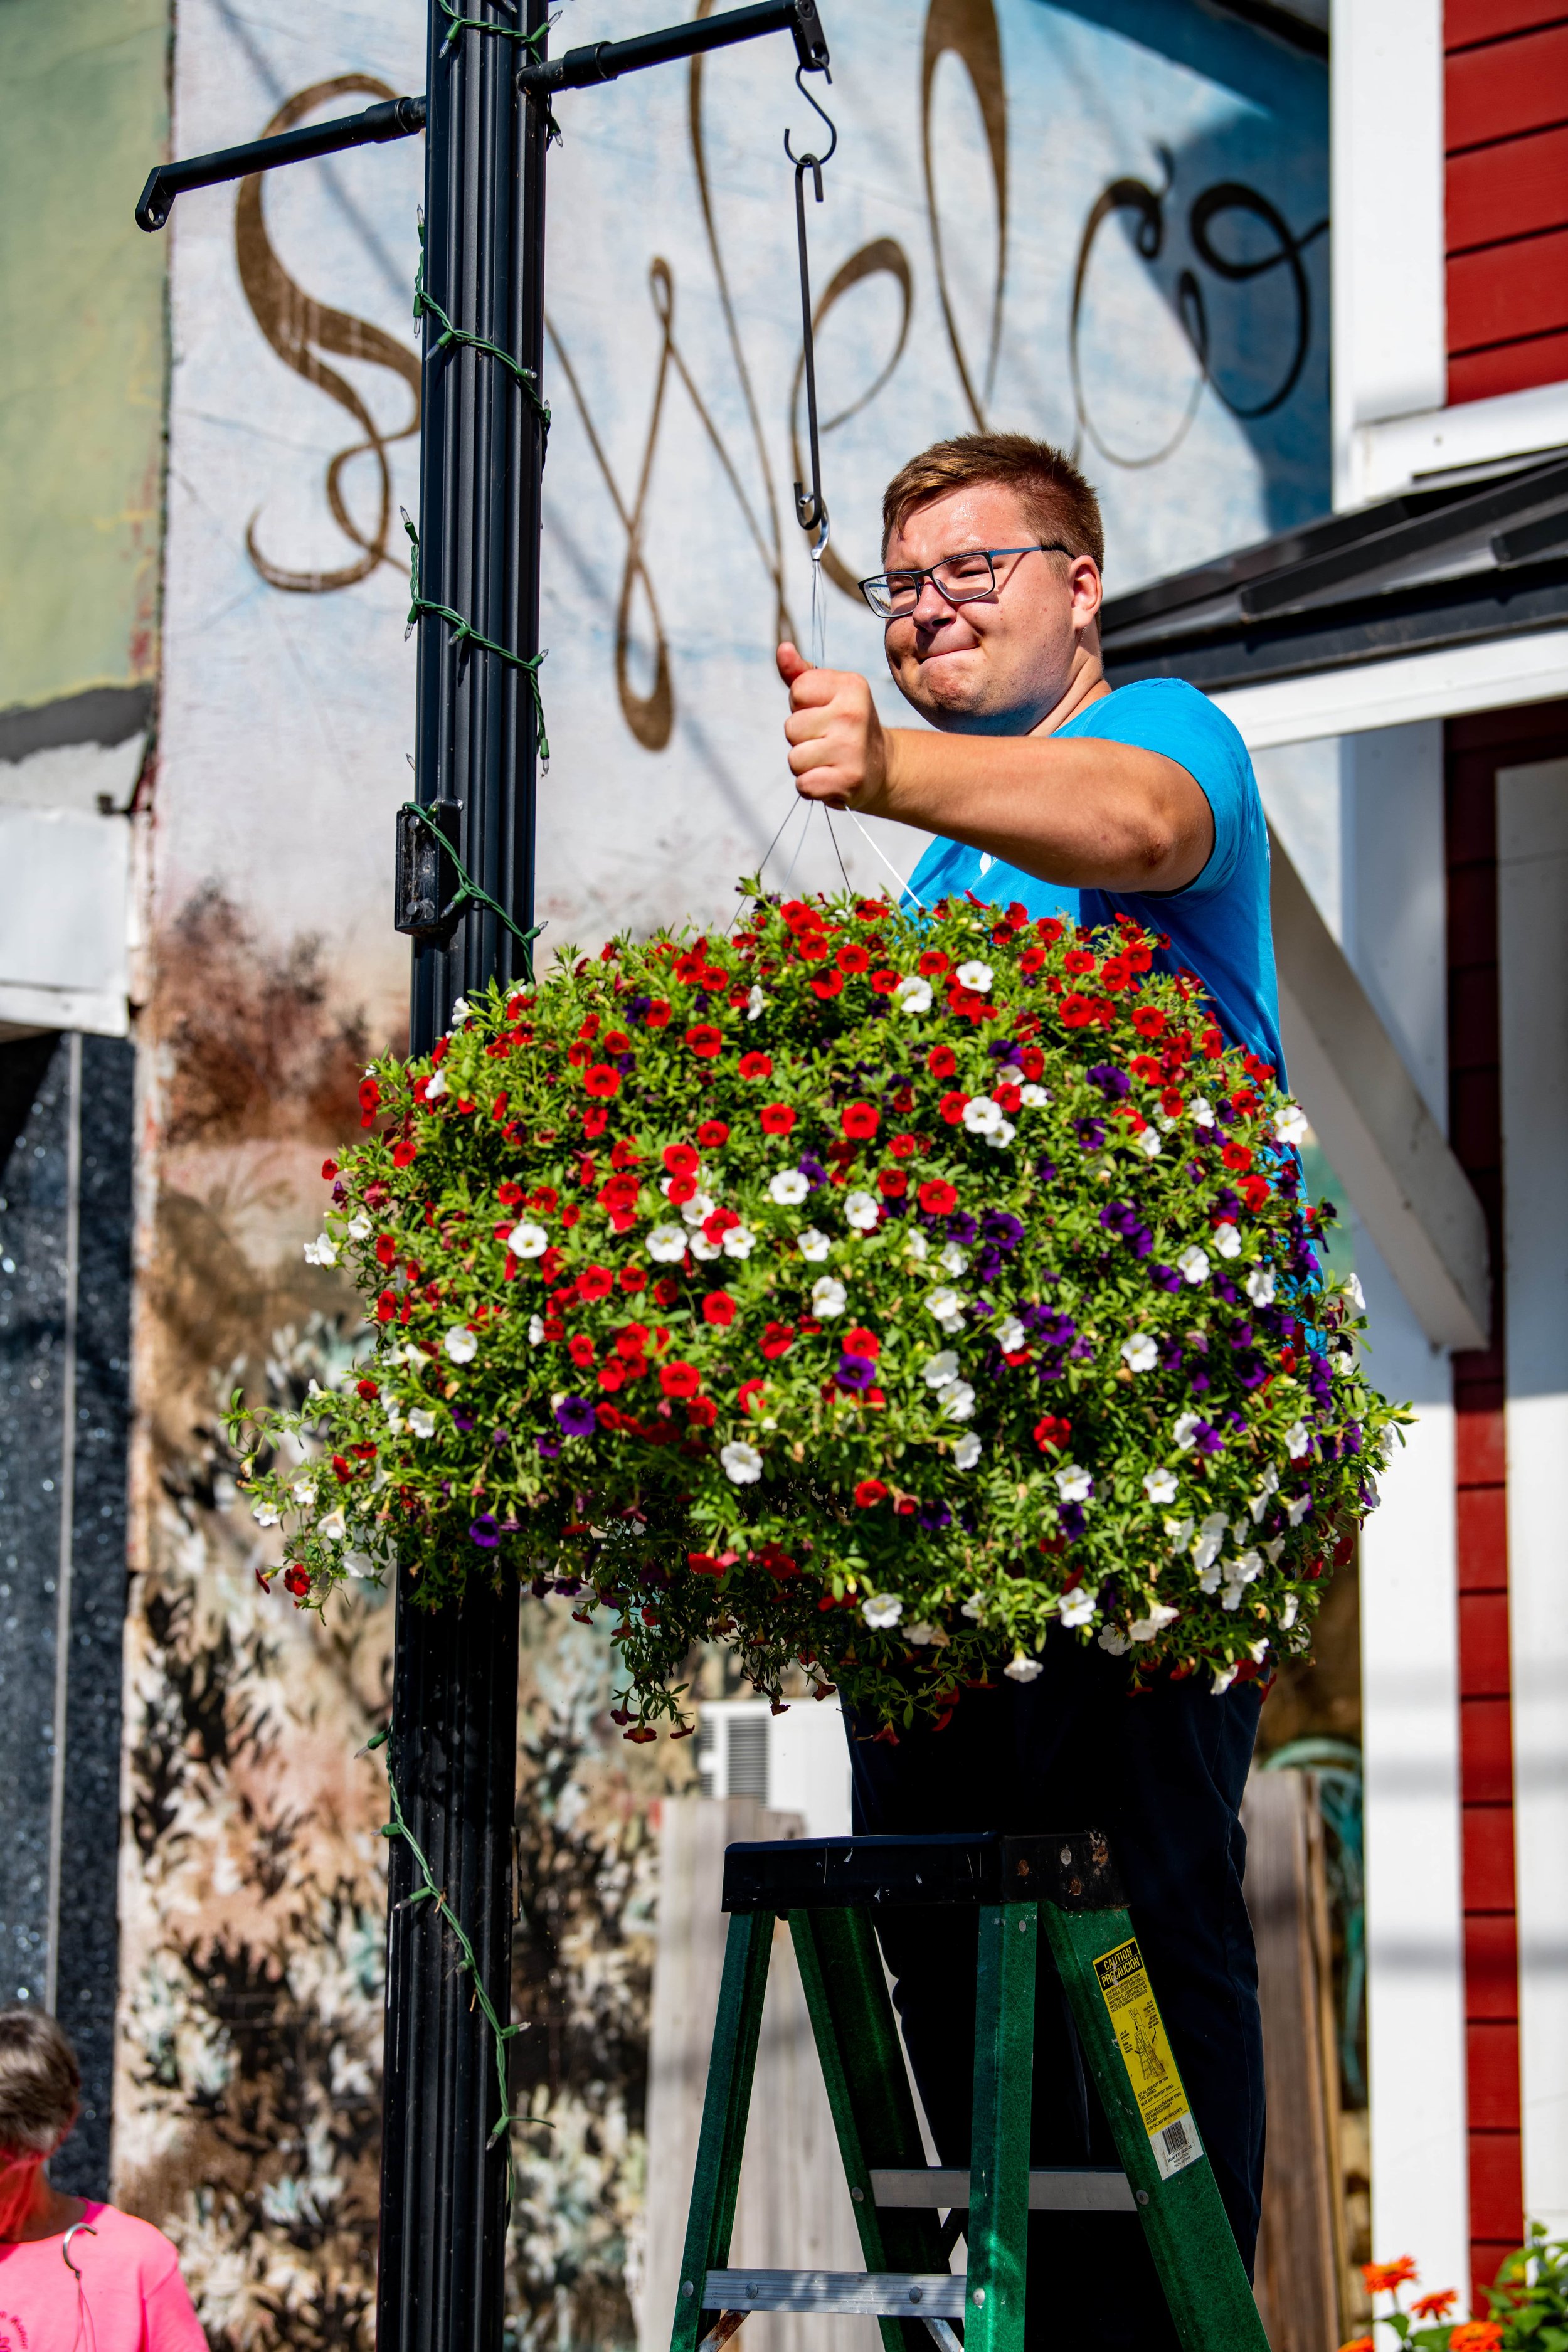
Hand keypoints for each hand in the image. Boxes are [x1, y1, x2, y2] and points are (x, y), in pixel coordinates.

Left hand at [778, 643, 889, 809]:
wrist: (882, 767)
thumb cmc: (846, 726)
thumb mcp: (828, 694)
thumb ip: (801, 673)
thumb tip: (782, 648)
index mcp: (851, 686)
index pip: (797, 691)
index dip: (802, 706)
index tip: (823, 713)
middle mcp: (854, 714)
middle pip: (791, 728)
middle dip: (802, 738)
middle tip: (828, 741)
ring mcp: (852, 749)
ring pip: (794, 759)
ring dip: (805, 764)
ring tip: (828, 760)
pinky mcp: (849, 780)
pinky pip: (803, 784)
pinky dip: (811, 786)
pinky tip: (830, 778)